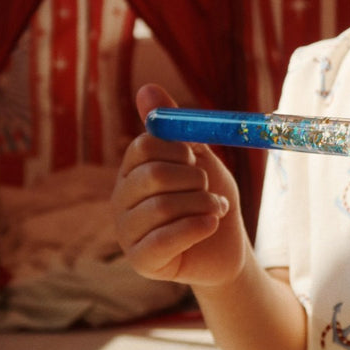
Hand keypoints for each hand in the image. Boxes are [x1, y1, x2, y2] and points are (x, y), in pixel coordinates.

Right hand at [111, 85, 248, 286]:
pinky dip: (196, 228)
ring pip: (162, 207)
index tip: (197, 161)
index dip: (180, 149)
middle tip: (209, 189)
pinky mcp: (141, 261)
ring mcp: (127, 233)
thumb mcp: (198, 157)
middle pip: (153, 174)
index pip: (145, 145)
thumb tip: (146, 88)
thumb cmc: (210, 198)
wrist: (228, 247)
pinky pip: (164, 239)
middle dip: (195, 179)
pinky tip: (211, 225)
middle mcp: (121, 200)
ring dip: (203, 204)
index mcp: (132, 170)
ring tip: (216, 209)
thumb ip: (173, 126)